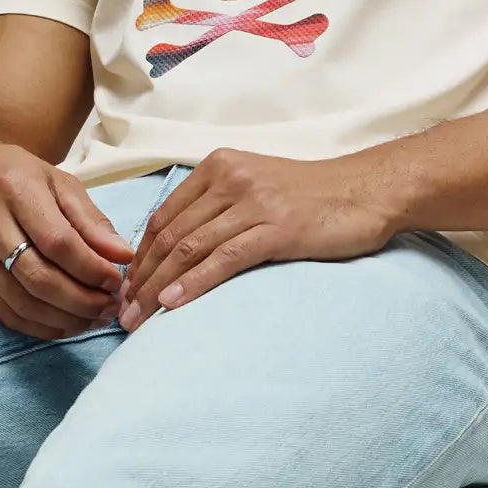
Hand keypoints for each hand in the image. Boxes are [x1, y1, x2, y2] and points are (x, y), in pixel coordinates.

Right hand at [0, 134, 134, 339]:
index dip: (91, 268)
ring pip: (23, 303)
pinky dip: (41, 327)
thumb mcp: (56, 180)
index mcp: (15, 189)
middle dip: (82, 301)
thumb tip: (123, 256)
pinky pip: (7, 314)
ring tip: (95, 318)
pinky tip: (67, 325)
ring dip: (66, 319)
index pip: (57, 241)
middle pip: (39, 278)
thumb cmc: (12, 174)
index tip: (117, 280)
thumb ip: (90, 219)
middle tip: (111, 306)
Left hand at [118, 147, 394, 330]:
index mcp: (218, 166)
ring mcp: (254, 201)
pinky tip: (173, 306)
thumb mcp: (256, 188)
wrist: (367, 191)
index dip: (138, 258)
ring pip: (190, 249)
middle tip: (120, 314)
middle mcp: (230, 178)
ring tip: (138, 320)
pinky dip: (194, 284)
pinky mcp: (277, 226)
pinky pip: (224, 259)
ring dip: (157, 289)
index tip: (125, 291)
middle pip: (170, 235)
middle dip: (140, 279)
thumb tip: (176, 251)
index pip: (162, 217)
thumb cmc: (312, 197)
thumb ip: (217, 208)